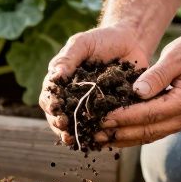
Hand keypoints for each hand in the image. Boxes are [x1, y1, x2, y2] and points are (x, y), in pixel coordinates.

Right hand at [38, 25, 151, 145]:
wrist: (131, 42)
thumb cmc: (102, 40)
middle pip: (58, 117)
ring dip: (75, 135)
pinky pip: (100, 128)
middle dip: (59, 125)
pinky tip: (98, 141)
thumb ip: (68, 58)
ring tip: (76, 140)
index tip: (56, 110)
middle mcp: (73, 97)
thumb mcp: (82, 43)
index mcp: (62, 82)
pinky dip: (97, 136)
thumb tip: (55, 77)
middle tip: (65, 129)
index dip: (50, 106)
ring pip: (77, 126)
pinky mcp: (109, 112)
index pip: (49, 98)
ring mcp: (90, 107)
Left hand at [95, 30, 180, 147]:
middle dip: (119, 134)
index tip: (101, 118)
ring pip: (151, 135)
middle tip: (93, 134)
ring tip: (99, 138)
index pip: (149, 113)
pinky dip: (136, 133)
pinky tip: (117, 133)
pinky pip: (156, 131)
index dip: (124, 117)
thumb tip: (136, 93)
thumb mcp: (178, 54)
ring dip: (125, 138)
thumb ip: (158, 74)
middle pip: (148, 131)